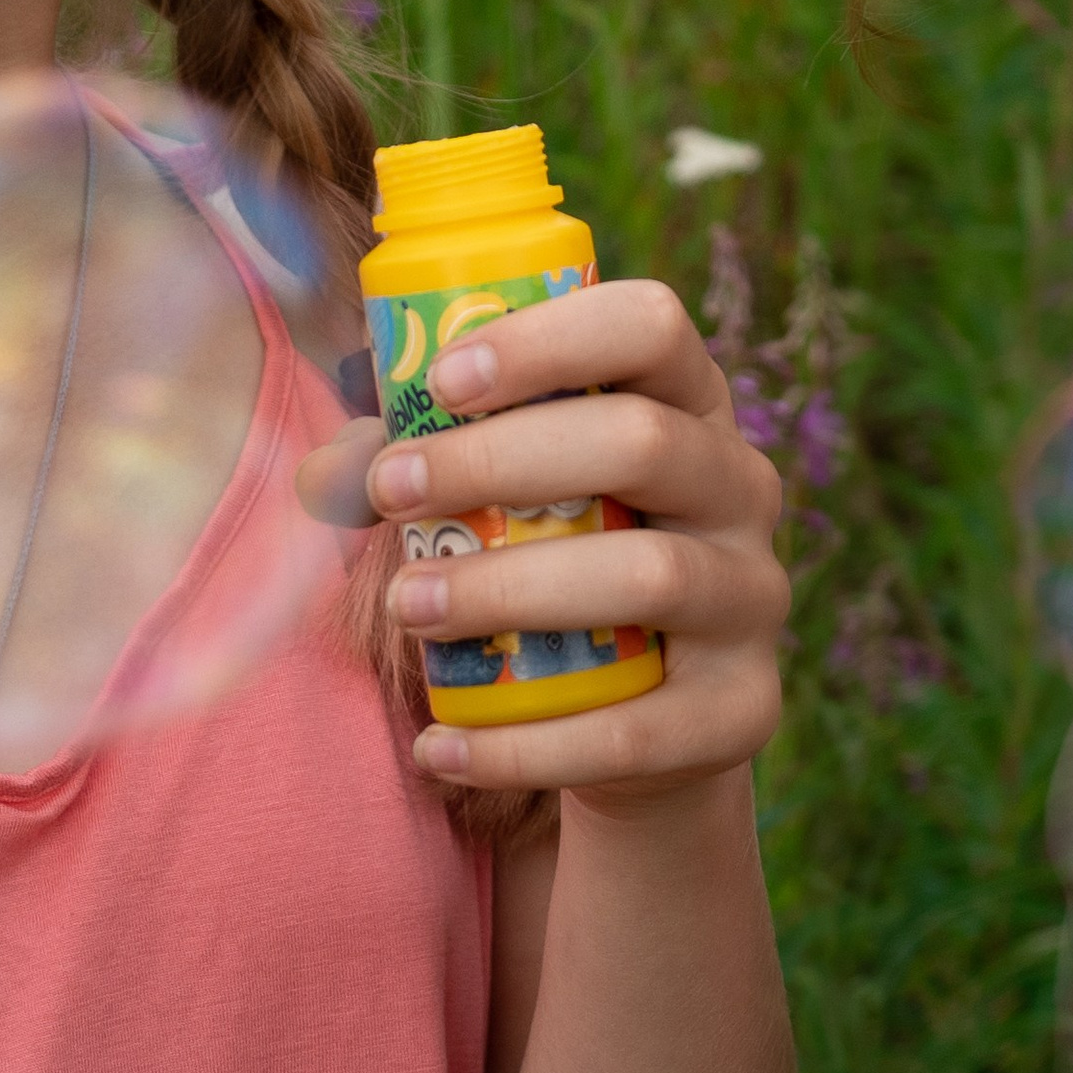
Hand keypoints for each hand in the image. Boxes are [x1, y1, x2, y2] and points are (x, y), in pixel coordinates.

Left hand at [300, 281, 787, 803]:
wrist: (644, 712)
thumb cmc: (553, 549)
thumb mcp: (504, 487)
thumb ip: (416, 458)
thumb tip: (318, 477)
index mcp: (686, 396)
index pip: (650, 324)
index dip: (549, 340)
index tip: (441, 383)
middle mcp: (740, 485)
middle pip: (641, 441)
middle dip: (500, 463)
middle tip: (393, 494)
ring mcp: (754, 599)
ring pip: (648, 577)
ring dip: (509, 590)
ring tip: (404, 607)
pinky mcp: (745, 711)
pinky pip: (640, 730)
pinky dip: (528, 746)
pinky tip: (437, 748)